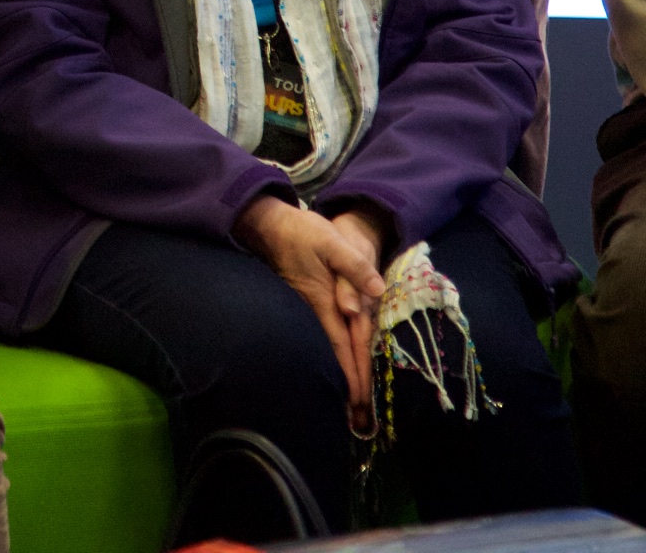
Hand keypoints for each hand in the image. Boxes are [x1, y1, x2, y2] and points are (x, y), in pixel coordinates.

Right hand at [237, 196, 387, 426]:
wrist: (270, 224)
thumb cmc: (301, 232)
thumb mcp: (330, 242)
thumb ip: (353, 266)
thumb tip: (376, 289)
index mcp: (325, 302)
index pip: (343, 345)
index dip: (353, 373)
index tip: (360, 402)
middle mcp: (318, 311)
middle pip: (337, 355)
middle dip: (349, 387)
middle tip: (359, 421)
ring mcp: (312, 309)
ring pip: (331, 349)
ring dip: (342, 377)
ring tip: (352, 406)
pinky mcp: (311, 303)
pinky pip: (327, 337)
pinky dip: (335, 358)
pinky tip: (338, 367)